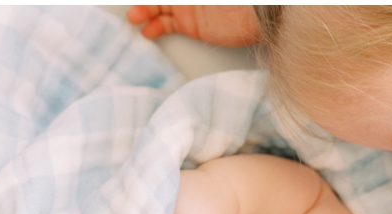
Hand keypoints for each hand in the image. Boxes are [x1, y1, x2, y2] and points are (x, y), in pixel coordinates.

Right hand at [126, 6, 259, 45]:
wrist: (258, 15)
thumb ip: (186, 1)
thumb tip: (170, 8)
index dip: (147, 0)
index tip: (134, 2)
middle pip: (157, 0)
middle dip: (143, 4)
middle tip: (133, 11)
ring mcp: (185, 9)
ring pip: (156, 9)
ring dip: (143, 14)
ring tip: (134, 20)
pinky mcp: (190, 26)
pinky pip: (166, 26)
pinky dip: (155, 29)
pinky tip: (147, 33)